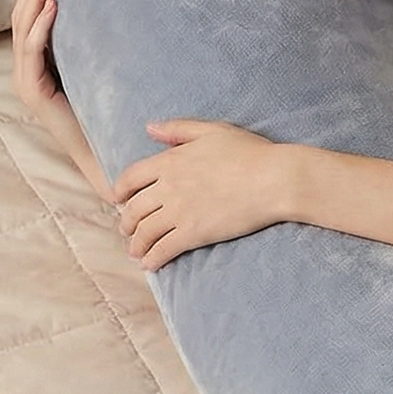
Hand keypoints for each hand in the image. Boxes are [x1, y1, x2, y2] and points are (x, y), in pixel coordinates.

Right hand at [11, 0, 108, 199]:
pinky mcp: (34, 93)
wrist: (106, 154)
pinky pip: (34, 52)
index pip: (28, 16)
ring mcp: (26, 81)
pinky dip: (42, 27)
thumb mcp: (95, 71)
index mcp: (35, 64)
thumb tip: (106, 9)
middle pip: (21, 16)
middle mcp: (25, 70)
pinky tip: (53, 6)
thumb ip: (88, 46)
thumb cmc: (106, 114)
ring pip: (23, 29)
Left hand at [113, 120, 290, 270]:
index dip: (120, 190)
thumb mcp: (212, 131)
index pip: (131, 177)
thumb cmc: (250, 153)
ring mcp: (180, 212)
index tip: (118, 199)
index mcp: (170, 161)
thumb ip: (178, 129)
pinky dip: (153, 258)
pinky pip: (164, 249)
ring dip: (136, 244)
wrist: (274, 179)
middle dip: (126, 222)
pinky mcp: (194, 233)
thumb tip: (150, 128)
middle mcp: (168, 187)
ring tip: (136, 252)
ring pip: (145, 232)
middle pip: (134, 208)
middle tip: (127, 230)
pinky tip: (150, 265)